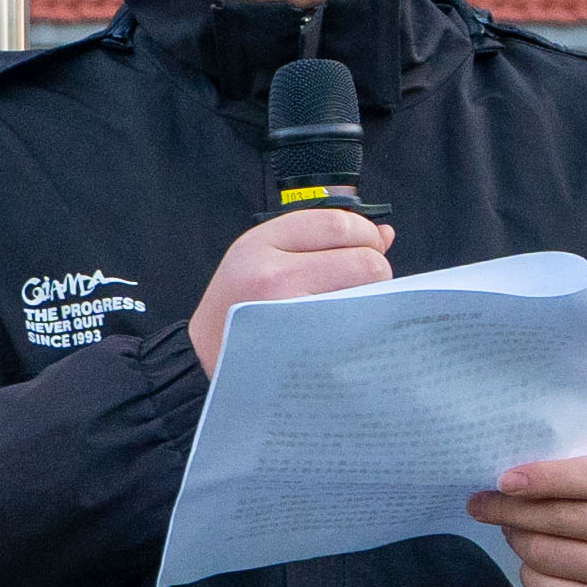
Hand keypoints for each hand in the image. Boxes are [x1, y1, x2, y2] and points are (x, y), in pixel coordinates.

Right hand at [185, 206, 397, 373]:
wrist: (203, 363)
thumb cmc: (236, 311)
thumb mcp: (260, 260)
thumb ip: (317, 242)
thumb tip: (383, 234)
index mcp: (259, 244)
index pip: (335, 223)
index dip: (366, 233)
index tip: (372, 246)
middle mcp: (272, 275)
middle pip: (361, 260)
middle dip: (376, 269)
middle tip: (367, 282)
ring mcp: (290, 314)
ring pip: (365, 295)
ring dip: (372, 299)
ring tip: (351, 306)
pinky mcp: (304, 348)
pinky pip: (355, 329)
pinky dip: (362, 326)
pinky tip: (347, 329)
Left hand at [473, 450, 586, 586]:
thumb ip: (559, 473)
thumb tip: (503, 485)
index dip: (544, 479)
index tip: (504, 482)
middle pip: (560, 517)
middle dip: (510, 510)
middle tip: (483, 505)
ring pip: (545, 553)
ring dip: (518, 541)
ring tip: (515, 532)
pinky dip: (529, 574)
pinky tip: (535, 564)